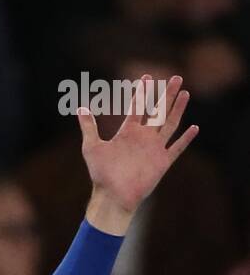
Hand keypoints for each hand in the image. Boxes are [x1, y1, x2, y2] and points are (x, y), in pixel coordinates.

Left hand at [78, 75, 198, 233]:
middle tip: (176, 77)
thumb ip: (88, 127)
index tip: (147, 77)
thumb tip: (79, 107)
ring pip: (170, 124)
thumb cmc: (101, 174)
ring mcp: (154, 149)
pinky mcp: (162, 162)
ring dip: (178, 109)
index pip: (137, 107)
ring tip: (185, 93)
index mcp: (128, 132)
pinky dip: (186, 139)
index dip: (142, 92)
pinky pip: (177, 148)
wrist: (113, 197)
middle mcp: (143, 138)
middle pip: (158, 111)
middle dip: (168, 94)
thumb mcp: (92, 147)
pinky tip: (194, 127)